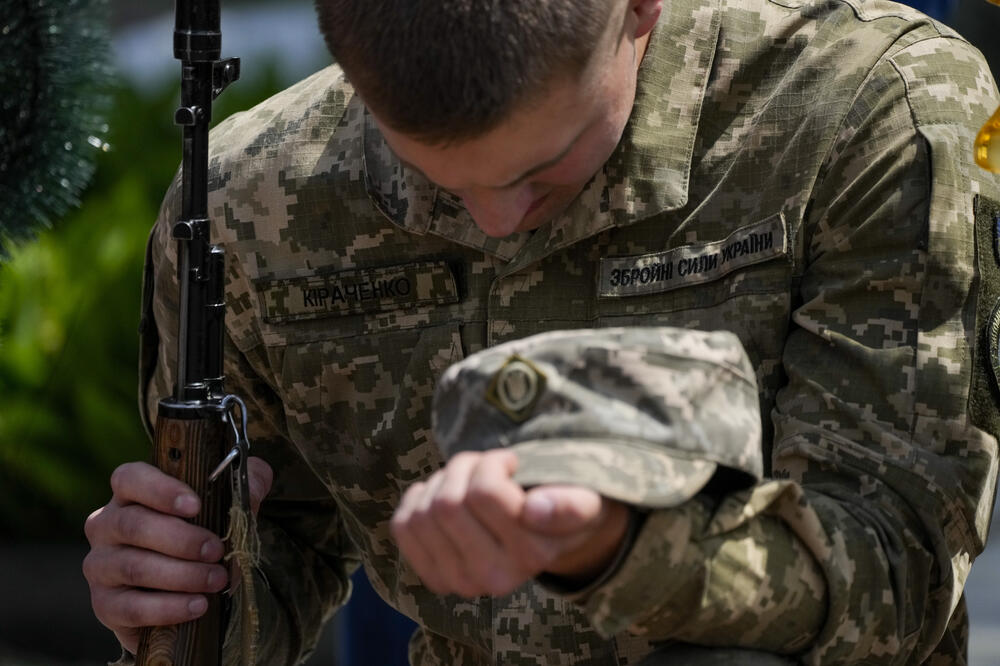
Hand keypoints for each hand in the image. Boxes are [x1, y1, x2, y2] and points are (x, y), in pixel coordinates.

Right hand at [83, 457, 272, 652]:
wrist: (191, 588)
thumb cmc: (205, 534)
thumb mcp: (229, 505)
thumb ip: (245, 485)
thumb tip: (252, 486)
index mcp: (131, 493)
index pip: (130, 478)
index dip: (160, 490)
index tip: (195, 506)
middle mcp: (106, 525)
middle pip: (133, 525)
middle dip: (181, 539)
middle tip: (217, 550)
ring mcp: (100, 566)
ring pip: (133, 566)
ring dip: (181, 575)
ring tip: (217, 580)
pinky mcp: (105, 605)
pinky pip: (131, 608)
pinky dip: (168, 608)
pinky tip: (198, 605)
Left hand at [390, 449, 627, 597]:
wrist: (549, 539)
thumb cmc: (562, 506)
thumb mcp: (583, 500)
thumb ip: (570, 504)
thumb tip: (533, 509)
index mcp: (531, 556)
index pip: (484, 494)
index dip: (493, 464)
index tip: (512, 463)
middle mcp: (494, 579)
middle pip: (448, 502)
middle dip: (465, 468)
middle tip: (486, 465)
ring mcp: (460, 582)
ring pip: (424, 512)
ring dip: (442, 481)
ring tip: (468, 480)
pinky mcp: (434, 577)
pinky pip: (403, 526)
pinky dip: (417, 499)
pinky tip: (443, 495)